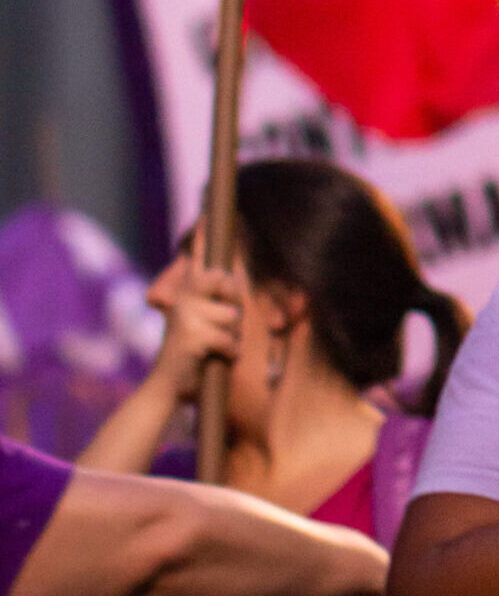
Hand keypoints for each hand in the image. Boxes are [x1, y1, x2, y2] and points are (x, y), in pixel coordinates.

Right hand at [151, 229, 242, 402]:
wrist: (166, 388)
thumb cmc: (193, 353)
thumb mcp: (206, 322)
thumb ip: (220, 301)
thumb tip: (235, 275)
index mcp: (186, 292)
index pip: (196, 257)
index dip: (202, 234)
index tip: (207, 208)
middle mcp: (183, 298)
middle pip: (225, 280)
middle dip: (233, 300)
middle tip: (221, 319)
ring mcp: (185, 316)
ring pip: (233, 317)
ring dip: (232, 337)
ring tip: (212, 347)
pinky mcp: (191, 337)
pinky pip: (230, 341)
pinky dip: (229, 354)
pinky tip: (211, 360)